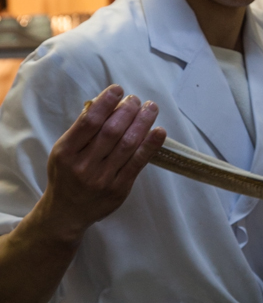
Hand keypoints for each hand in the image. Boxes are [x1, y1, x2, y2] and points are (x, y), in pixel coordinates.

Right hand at [40, 85, 166, 241]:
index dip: (106, 103)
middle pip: (111, 131)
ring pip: (127, 145)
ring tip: (151, 108)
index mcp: (66, 152)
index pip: (89, 122)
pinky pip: (138, 164)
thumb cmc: (66, 175)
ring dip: (142, 123)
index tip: (118, 90)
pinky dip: (150, 146)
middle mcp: (84, 165)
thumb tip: (107, 104)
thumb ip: (81, 131)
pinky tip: (159, 132)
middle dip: (127, 111)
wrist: (67, 212)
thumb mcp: (63, 151)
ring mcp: (102, 179)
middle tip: (136, 99)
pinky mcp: (119, 189)